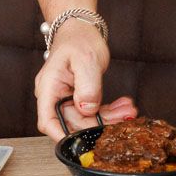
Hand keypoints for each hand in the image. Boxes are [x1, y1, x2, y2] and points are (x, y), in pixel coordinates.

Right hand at [34, 20, 136, 140]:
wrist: (80, 30)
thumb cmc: (78, 39)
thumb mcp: (86, 60)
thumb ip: (87, 85)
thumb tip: (87, 108)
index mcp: (49, 88)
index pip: (48, 121)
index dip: (62, 137)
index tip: (80, 145)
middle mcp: (55, 96)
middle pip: (73, 122)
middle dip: (98, 124)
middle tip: (123, 118)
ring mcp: (67, 98)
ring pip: (86, 119)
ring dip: (108, 118)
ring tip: (128, 111)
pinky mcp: (79, 97)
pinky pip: (93, 111)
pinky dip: (109, 111)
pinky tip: (122, 107)